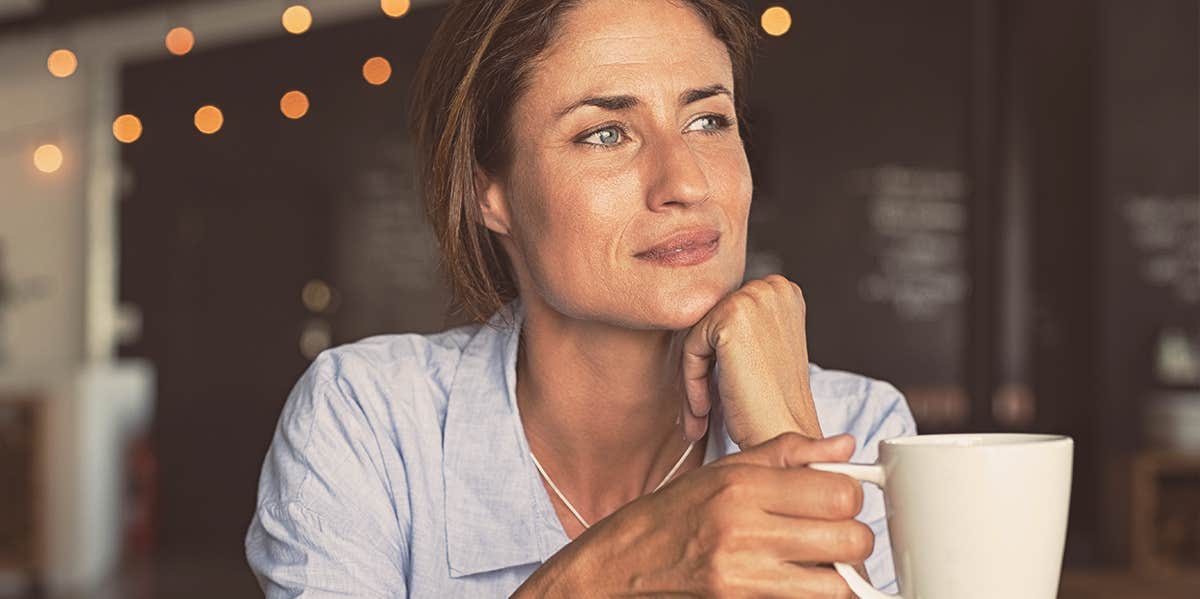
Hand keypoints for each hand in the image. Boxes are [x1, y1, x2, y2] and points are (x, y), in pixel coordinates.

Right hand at [513, 433, 871, 597]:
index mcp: (742, 487)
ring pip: (839, 585)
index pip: (840, 492)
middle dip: (853, 539)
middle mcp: (744, 531)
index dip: (851, 496)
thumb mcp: (724, 470)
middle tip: (835, 535)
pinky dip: (812, 595)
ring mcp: (743, 578)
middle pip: (850, 540)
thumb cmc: (673, 515)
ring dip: (838, 575)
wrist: (622, 567)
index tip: (839, 499)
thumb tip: (844, 445)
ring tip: (819, 562)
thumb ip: (788, 453)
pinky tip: (797, 580)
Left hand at [681, 274, 819, 446]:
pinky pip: (691, 348)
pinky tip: (704, 410)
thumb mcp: (764, 349)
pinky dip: (692, 382)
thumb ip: (741, 324)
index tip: (720, 391)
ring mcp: (754, 298)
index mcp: (784, 291)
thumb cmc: (774, 403)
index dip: (719, 358)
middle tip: (703, 410)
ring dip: (695, 378)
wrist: (785, 434)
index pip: (727, 315)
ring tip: (702, 414)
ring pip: (698, 336)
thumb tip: (695, 312)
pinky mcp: (732, 316)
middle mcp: (773, 287)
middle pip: (711, 323)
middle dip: (705, 367)